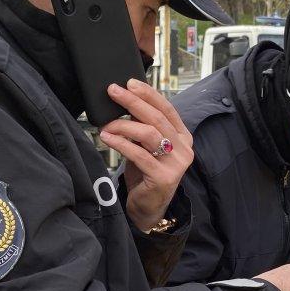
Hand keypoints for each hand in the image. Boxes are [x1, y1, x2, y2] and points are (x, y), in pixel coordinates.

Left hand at [99, 80, 192, 231]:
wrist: (148, 208)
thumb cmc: (145, 174)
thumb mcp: (146, 146)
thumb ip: (142, 126)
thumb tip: (125, 100)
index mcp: (182, 137)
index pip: (167, 109)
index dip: (148, 94)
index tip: (129, 83)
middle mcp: (184, 149)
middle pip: (157, 118)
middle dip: (133, 102)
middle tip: (113, 91)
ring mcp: (176, 164)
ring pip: (149, 134)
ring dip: (123, 125)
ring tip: (105, 125)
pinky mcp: (164, 178)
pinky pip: (139, 154)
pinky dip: (121, 144)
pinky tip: (107, 138)